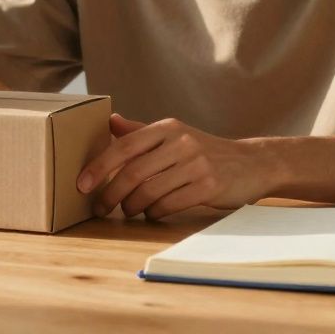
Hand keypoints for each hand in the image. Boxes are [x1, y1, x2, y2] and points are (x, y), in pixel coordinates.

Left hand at [76, 114, 268, 220]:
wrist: (252, 163)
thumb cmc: (205, 151)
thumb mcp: (175, 135)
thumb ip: (142, 132)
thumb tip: (110, 121)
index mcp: (168, 128)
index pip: (125, 146)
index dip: (99, 166)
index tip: (82, 184)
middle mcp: (181, 142)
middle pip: (133, 172)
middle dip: (110, 194)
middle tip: (99, 207)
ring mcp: (196, 164)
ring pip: (149, 191)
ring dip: (132, 207)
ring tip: (128, 211)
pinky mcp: (208, 186)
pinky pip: (169, 204)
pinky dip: (154, 212)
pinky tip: (152, 213)